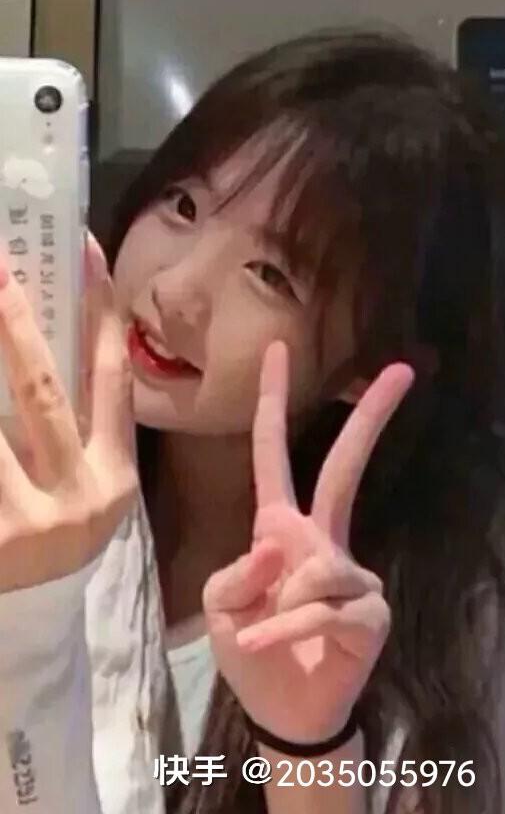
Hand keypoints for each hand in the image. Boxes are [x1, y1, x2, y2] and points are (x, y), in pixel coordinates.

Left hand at [0, 234, 137, 592]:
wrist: (28, 623)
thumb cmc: (54, 536)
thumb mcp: (83, 487)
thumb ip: (72, 431)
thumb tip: (35, 343)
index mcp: (115, 476)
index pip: (113, 383)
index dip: (101, 316)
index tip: (86, 252)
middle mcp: (81, 497)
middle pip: (42, 394)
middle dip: (16, 326)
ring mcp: (29, 523)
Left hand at [203, 341, 413, 742]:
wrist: (283, 712)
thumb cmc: (250, 649)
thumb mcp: (222, 605)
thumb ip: (239, 570)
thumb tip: (283, 547)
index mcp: (282, 528)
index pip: (275, 455)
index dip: (274, 404)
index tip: (279, 351)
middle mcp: (323, 540)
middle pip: (345, 469)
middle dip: (370, 418)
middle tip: (401, 368)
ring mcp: (352, 573)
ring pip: (318, 566)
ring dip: (280, 606)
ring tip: (261, 636)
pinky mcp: (371, 610)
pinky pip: (322, 609)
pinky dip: (286, 629)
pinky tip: (267, 645)